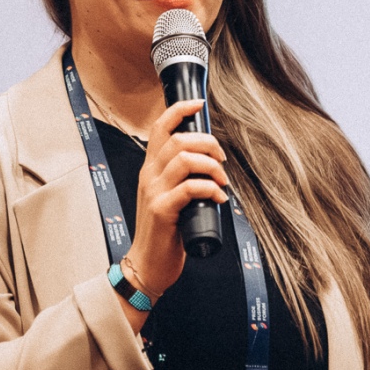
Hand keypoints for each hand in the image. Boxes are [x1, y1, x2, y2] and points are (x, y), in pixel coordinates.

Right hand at [122, 98, 228, 304]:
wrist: (148, 265)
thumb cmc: (164, 233)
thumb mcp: (170, 198)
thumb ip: (182, 179)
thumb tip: (212, 164)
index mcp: (151, 169)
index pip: (160, 127)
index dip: (180, 110)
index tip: (199, 104)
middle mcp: (149, 176)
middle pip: (178, 140)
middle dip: (207, 143)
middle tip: (221, 160)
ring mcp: (154, 193)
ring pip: (184, 159)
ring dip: (211, 165)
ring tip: (222, 180)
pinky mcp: (162, 211)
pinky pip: (189, 188)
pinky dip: (210, 188)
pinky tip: (219, 197)